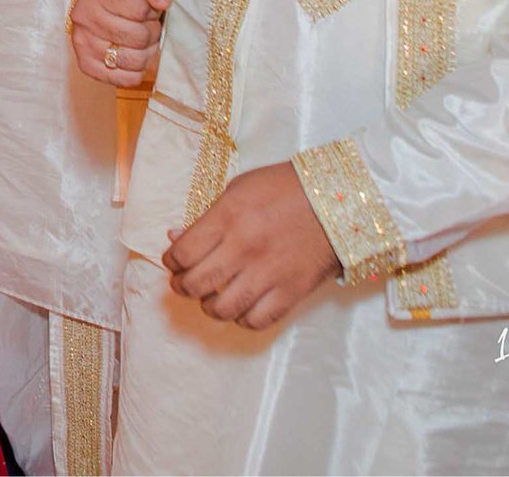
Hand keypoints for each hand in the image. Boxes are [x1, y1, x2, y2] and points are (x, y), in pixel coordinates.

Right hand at [71, 0, 170, 87]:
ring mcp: (81, 41)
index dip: (151, 10)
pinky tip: (133, 54)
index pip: (138, 8)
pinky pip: (122, 78)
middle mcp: (82, 14)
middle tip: (146, 24)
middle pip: (136, 36)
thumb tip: (162, 1)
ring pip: (132, 59)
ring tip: (141, 39)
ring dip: (146, 52)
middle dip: (151, 31)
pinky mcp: (85, 63)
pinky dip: (136, 71)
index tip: (146, 6)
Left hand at [163, 161, 342, 329]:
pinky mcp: (291, 291)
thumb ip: (206, 216)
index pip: (183, 253)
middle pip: (196, 284)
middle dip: (182, 287)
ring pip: (223, 309)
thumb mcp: (239, 189)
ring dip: (209, 307)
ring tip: (210, 299)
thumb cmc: (285, 189)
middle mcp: (245, 248)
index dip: (172, 262)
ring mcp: (269, 273)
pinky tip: (241, 307)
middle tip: (184, 283)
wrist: (336, 201)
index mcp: (228, 217)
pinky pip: (257, 320)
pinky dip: (242, 318)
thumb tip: (175, 237)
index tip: (175, 261)